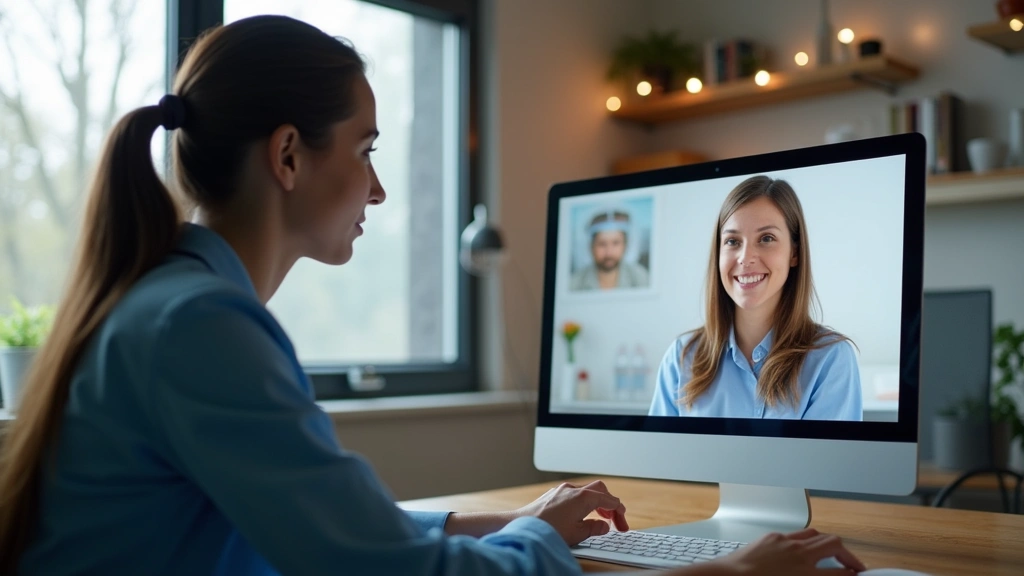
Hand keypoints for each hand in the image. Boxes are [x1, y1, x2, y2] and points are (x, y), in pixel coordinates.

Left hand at [515, 480, 628, 545]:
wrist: (521, 526)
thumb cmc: (547, 530)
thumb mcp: (577, 534)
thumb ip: (594, 528)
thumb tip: (603, 526)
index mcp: (583, 497)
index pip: (609, 500)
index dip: (619, 512)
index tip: (623, 523)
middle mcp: (573, 490)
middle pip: (600, 490)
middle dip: (610, 503)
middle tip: (615, 520)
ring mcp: (562, 490)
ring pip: (586, 491)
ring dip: (597, 503)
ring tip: (601, 518)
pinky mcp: (553, 495)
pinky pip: (574, 494)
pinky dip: (584, 502)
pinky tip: (582, 515)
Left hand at [683, 528, 865, 575]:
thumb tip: (825, 575)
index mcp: (805, 573)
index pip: (840, 573)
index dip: (852, 574)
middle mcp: (799, 554)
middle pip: (835, 544)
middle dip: (848, 555)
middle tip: (852, 565)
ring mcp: (785, 542)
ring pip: (816, 534)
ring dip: (828, 544)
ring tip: (831, 553)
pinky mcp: (772, 536)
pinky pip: (795, 534)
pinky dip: (804, 541)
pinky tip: (801, 550)